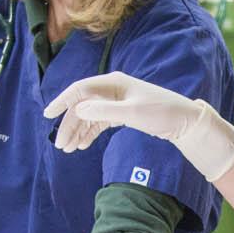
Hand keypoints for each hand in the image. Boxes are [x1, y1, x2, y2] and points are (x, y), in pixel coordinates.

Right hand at [42, 72, 233, 181]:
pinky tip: (83, 145)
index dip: (62, 101)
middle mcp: (112, 89)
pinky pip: (99, 122)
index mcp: (113, 82)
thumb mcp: (133, 113)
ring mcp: (116, 101)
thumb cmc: (162, 113)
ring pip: (90, 115)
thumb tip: (78, 109)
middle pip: (82, 106)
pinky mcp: (122, 112)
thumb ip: (104, 111)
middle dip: (70, 125)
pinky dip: (90, 133)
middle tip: (61, 146)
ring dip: (79, 131)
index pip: (80, 90)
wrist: (185, 121)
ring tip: (69, 149)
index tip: (48, 115)